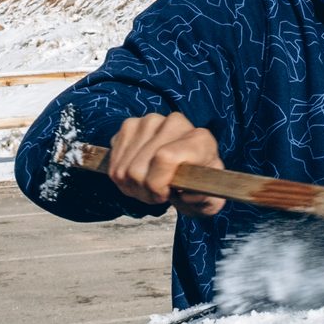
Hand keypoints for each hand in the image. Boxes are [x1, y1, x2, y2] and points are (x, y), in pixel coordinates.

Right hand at [107, 112, 222, 216]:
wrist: (187, 171)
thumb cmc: (197, 186)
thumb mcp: (209, 202)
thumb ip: (204, 201)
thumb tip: (186, 194)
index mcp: (200, 141)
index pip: (164, 158)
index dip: (157, 184)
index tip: (166, 194)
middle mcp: (175, 123)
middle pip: (138, 169)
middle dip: (144, 191)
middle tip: (158, 194)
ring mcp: (150, 121)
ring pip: (123, 169)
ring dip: (132, 186)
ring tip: (150, 184)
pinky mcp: (130, 125)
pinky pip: (114, 163)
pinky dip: (121, 177)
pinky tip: (139, 175)